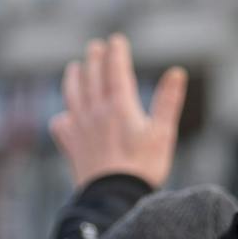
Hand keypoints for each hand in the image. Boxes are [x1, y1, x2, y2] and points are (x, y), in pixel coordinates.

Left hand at [49, 34, 188, 189]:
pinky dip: (61, 117)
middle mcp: (95, 113)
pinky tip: (64, 116)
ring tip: (74, 68)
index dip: (116, 53)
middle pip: (91, 78)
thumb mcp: (162, 133)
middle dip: (94, 60)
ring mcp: (80, 129)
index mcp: (119, 106)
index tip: (116, 40)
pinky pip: (61, 126)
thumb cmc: (142, 167)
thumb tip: (176, 72)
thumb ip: (168, 101)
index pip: (115, 70)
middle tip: (95, 47)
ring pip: (73, 96)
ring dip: (73, 79)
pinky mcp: (71, 147)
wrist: (113, 198)